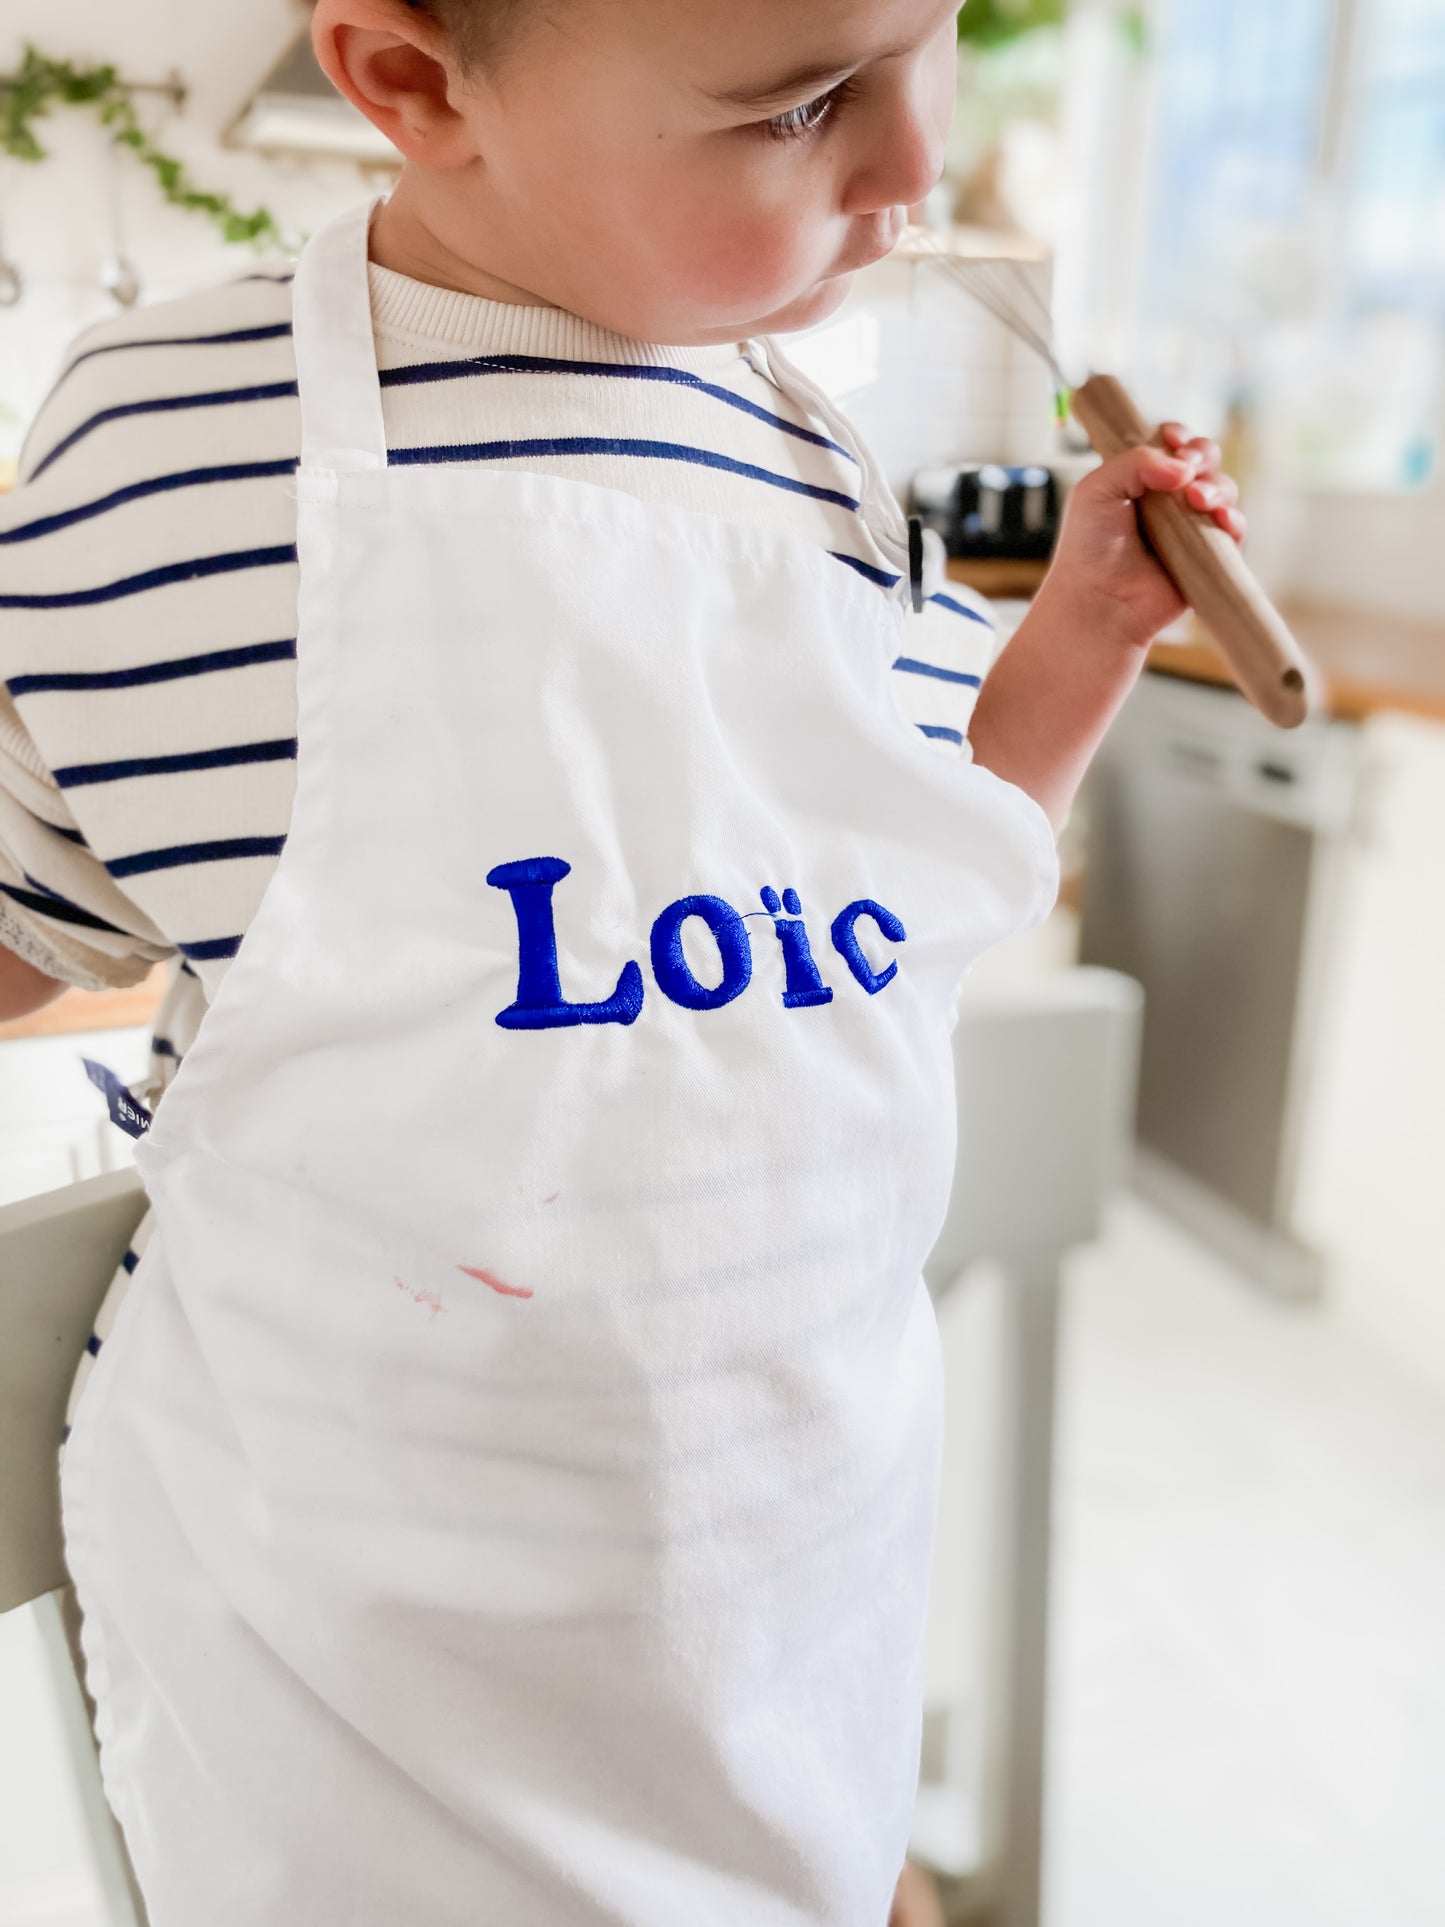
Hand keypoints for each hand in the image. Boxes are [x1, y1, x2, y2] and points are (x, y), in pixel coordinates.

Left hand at [1040, 421, 1246, 650]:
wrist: (1098, 600)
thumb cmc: (1088, 548)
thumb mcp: (1096, 490)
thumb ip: (1136, 461)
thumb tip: (1184, 467)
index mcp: (1143, 479)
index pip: (1174, 444)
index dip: (1180, 436)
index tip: (1173, 439)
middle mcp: (1170, 500)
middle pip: (1206, 460)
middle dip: (1203, 455)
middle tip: (1189, 469)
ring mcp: (1191, 527)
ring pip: (1224, 491)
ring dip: (1217, 488)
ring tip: (1197, 500)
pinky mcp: (1208, 556)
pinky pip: (1235, 531)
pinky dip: (1234, 520)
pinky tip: (1220, 519)